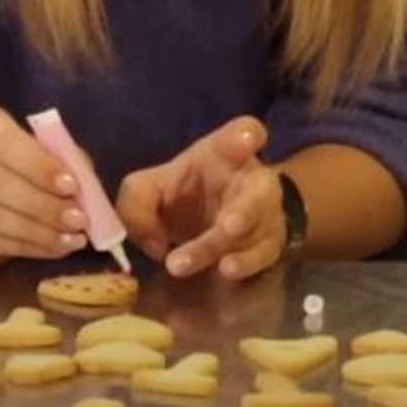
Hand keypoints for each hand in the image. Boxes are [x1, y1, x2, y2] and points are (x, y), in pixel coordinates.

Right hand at [0, 103, 87, 266]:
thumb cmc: (9, 164)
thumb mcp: (35, 149)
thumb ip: (60, 159)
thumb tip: (85, 186)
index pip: (2, 140)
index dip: (37, 164)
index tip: (71, 185)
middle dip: (41, 203)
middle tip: (77, 218)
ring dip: (38, 230)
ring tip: (72, 238)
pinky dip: (28, 247)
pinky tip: (54, 248)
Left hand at [115, 117, 286, 281]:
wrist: (215, 221)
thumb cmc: (187, 195)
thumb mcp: (155, 187)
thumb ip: (138, 201)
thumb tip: (152, 242)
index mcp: (226, 156)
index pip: (243, 133)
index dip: (246, 136)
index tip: (246, 140)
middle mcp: (253, 183)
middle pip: (260, 190)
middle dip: (246, 209)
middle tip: (228, 226)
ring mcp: (265, 217)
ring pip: (256, 232)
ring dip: (235, 249)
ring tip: (223, 266)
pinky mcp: (268, 247)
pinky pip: (262, 257)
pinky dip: (245, 266)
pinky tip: (227, 273)